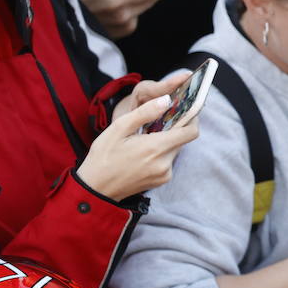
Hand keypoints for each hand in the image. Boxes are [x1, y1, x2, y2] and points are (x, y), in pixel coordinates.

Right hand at [77, 73, 199, 200]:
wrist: (95, 187)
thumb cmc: (103, 155)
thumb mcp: (119, 128)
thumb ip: (144, 113)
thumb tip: (167, 99)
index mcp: (156, 148)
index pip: (191, 132)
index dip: (192, 119)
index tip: (185, 110)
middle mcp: (165, 163)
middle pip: (183, 140)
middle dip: (175, 129)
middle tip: (159, 121)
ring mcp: (165, 174)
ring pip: (175, 150)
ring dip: (167, 142)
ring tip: (146, 137)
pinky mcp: (162, 181)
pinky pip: (168, 162)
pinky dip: (161, 154)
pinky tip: (144, 153)